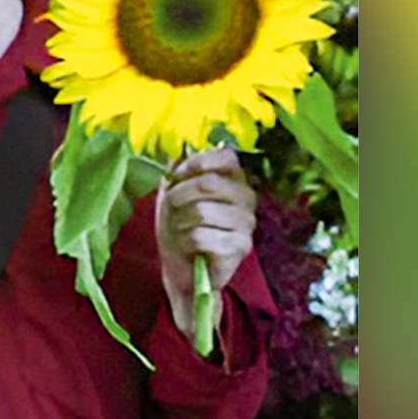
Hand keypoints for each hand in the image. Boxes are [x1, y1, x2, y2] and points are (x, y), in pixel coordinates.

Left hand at [156, 146, 257, 340]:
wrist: (182, 269)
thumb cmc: (180, 228)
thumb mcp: (172, 193)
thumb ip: (176, 170)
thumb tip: (175, 149)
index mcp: (234, 179)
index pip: (226, 157)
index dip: (197, 162)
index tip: (176, 174)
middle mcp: (246, 198)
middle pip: (209, 183)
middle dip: (179, 194)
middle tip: (171, 206)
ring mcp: (247, 222)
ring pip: (202, 210)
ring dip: (180, 221)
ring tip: (180, 230)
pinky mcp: (241, 246)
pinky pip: (203, 235)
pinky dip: (186, 241)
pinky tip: (189, 247)